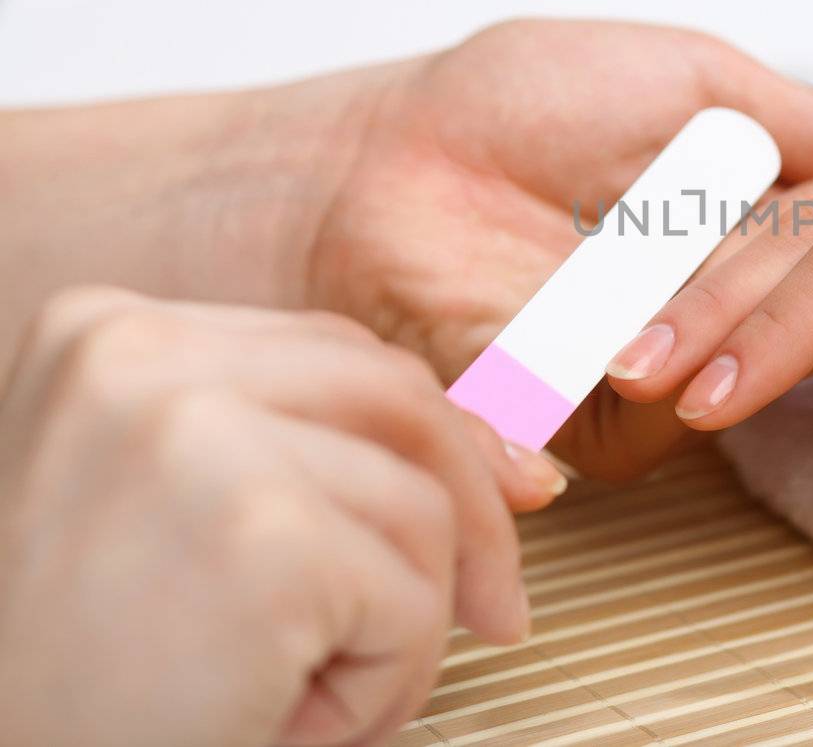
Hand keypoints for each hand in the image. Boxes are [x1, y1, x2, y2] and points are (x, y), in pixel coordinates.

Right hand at [0, 288, 555, 746]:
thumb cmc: (76, 680)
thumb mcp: (178, 512)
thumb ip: (300, 446)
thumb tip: (505, 452)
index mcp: (105, 335)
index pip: (335, 353)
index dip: (426, 442)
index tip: (481, 506)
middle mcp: (135, 358)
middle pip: (395, 398)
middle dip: (471, 510)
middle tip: (491, 608)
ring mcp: (195, 435)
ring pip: (419, 506)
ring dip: (403, 624)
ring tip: (302, 693)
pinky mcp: (260, 536)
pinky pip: (412, 602)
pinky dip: (385, 683)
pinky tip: (287, 719)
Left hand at [295, 20, 812, 479]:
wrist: (387, 155)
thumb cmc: (526, 99)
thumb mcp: (700, 81)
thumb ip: (809, 124)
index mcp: (743, 231)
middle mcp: (711, 308)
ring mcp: (650, 367)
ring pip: (751, 384)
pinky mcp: (569, 413)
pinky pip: (624, 431)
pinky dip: (684, 403)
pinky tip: (739, 373)